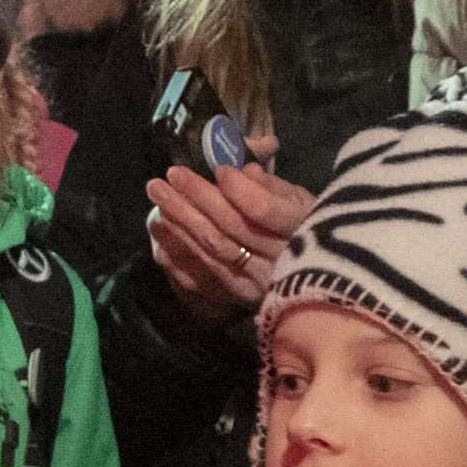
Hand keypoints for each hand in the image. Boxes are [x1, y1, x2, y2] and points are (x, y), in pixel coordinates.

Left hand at [144, 159, 314, 321]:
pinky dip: (178, 246)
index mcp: (300, 227)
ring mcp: (258, 281)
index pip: (262, 209)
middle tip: (172, 174)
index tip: (218, 170)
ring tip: (158, 192)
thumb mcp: (299, 202)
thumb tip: (247, 171)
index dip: (237, 190)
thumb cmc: (302, 228)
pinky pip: (202, 270)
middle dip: (198, 196)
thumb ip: (273, 187)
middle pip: (231, 226)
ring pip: (213, 247)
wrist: (309, 281)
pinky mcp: (239, 296)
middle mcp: (280, 259)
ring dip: (181, 217)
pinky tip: (161, 225)